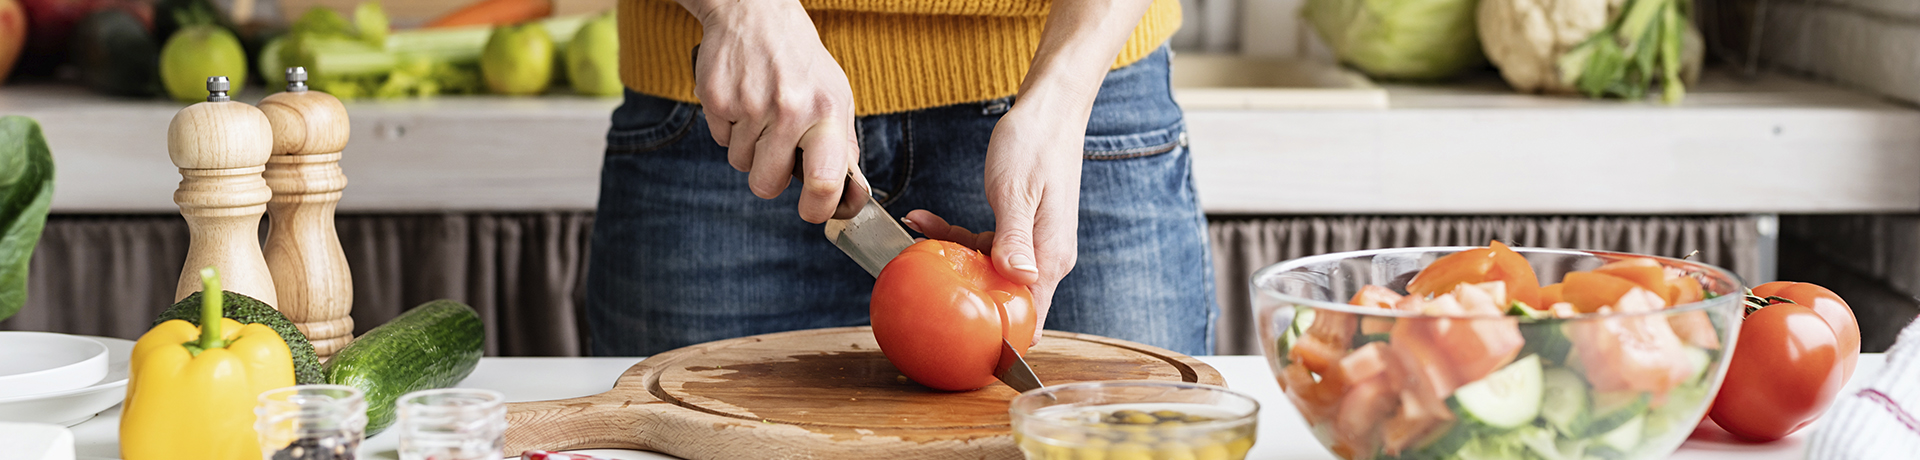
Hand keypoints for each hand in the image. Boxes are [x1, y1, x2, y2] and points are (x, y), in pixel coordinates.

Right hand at [686, 0, 860, 222]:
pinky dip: (730, 129)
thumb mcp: (837, 98)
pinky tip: (743, 100)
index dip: (817, 208)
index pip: (825, 180)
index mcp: (827, 112)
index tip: (813, 211)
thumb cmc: (802, 62)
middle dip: (769, 177)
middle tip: (776, 152)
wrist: (757, 13)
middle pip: (767, 185)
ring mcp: (749, 105)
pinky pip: (720, 141)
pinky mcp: (717, 100)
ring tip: (761, 113)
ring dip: (749, 149)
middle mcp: (789, 110)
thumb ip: (842, 148)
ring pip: (740, 165)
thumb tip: (850, 198)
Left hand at [901, 96, 1086, 344]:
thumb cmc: (1034, 145)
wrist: (1050, 111)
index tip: (961, 343)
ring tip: (916, 234)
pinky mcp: (1020, 230)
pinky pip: (986, 246)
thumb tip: (1017, 279)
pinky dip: (957, 236)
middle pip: (1003, 299)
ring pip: (988, 272)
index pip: (1031, 319)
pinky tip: (926, 219)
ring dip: (952, 258)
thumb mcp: (1015, 192)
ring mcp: (1033, 245)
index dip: (1000, 339)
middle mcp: (1046, 257)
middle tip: (924, 284)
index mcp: (1049, 257)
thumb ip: (1014, 238)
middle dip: (964, 295)